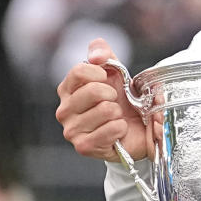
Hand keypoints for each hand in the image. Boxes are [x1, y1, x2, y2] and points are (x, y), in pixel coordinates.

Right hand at [55, 38, 149, 161]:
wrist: (136, 131)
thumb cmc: (122, 101)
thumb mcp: (115, 73)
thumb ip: (103, 54)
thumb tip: (97, 54)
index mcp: (68, 89)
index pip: (79, 71)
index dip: (100, 74)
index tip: (108, 80)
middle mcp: (64, 110)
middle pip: (93, 90)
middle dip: (113, 95)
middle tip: (115, 103)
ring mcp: (71, 130)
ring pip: (105, 110)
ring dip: (119, 113)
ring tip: (116, 118)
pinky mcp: (84, 146)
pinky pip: (111, 129)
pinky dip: (121, 128)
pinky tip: (117, 132)